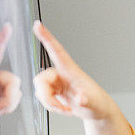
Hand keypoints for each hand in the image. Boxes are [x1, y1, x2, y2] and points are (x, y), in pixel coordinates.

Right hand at [32, 20, 130, 134]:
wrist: (96, 110)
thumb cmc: (97, 102)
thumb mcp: (93, 103)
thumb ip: (86, 100)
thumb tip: (80, 99)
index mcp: (70, 70)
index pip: (56, 50)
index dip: (46, 37)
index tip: (37, 24)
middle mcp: (61, 74)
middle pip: (41, 80)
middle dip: (46, 97)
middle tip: (59, 108)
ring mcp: (57, 82)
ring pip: (40, 90)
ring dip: (49, 103)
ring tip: (64, 110)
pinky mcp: (54, 91)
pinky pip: (42, 97)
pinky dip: (50, 106)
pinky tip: (63, 108)